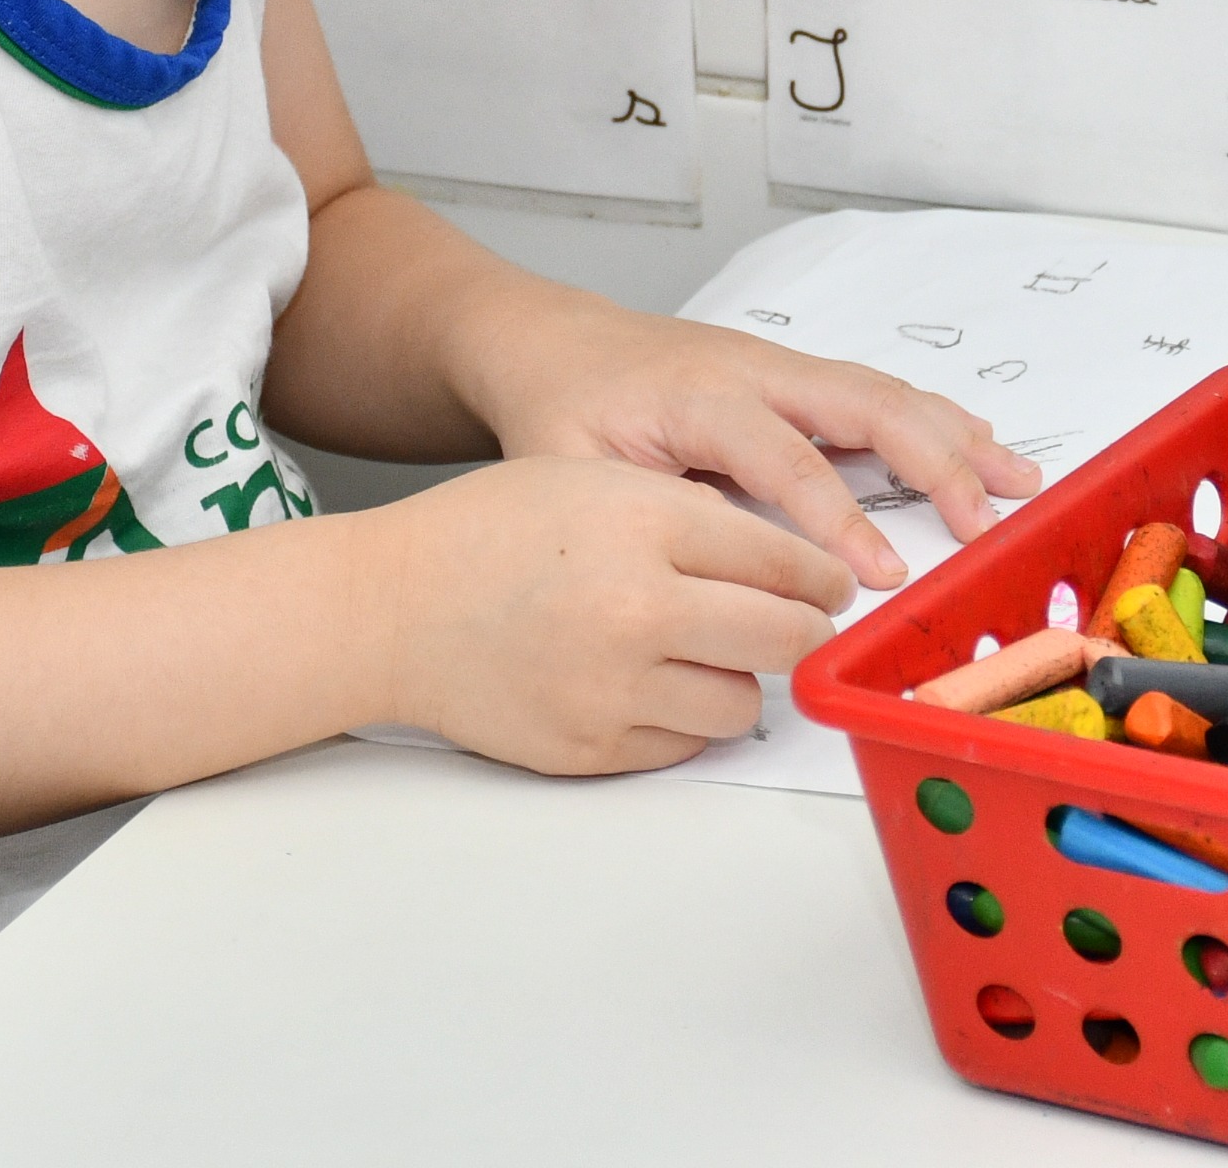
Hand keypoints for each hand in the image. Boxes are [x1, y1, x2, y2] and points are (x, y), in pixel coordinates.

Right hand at [368, 455, 852, 773]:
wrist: (395, 607)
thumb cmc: (490, 532)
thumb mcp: (596, 479)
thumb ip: (690, 513)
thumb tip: (782, 562)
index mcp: (644, 523)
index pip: (783, 559)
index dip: (823, 574)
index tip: (832, 583)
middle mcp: (638, 607)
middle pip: (785, 637)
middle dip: (806, 631)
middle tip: (803, 623)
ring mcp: (616, 687)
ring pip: (744, 703)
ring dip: (741, 678)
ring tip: (707, 650)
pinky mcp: (594, 748)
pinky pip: (686, 744)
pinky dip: (684, 715)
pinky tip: (653, 679)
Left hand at [460, 299, 1042, 590]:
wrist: (549, 342)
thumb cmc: (560, 409)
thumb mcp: (571, 468)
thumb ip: (641, 516)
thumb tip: (710, 575)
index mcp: (700, 396)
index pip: (785, 459)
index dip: (837, 519)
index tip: (882, 574)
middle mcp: (754, 370)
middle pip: (862, 404)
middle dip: (933, 462)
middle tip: (986, 524)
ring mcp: (780, 367)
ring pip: (882, 392)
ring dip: (954, 436)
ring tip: (1018, 483)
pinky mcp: (792, 377)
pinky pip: (874, 392)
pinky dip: (934, 419)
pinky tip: (978, 446)